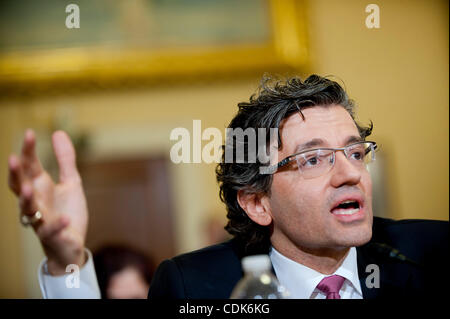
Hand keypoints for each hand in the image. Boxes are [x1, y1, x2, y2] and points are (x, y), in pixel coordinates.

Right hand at [8, 129, 88, 274]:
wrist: (70, 243)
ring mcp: (41, 219)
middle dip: (15, 174)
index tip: (29, 133)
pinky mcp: (53, 236)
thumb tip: (58, 132)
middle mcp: (35, 202)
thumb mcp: (71, 182)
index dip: (28, 151)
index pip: (29, 167)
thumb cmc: (66, 211)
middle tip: (13, 158)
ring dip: (26, 199)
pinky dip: (56, 224)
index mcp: (39, 187)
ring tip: (28, 188)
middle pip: (20, 186)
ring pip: (27, 210)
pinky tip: (64, 219)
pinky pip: (51, 231)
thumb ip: (65, 160)